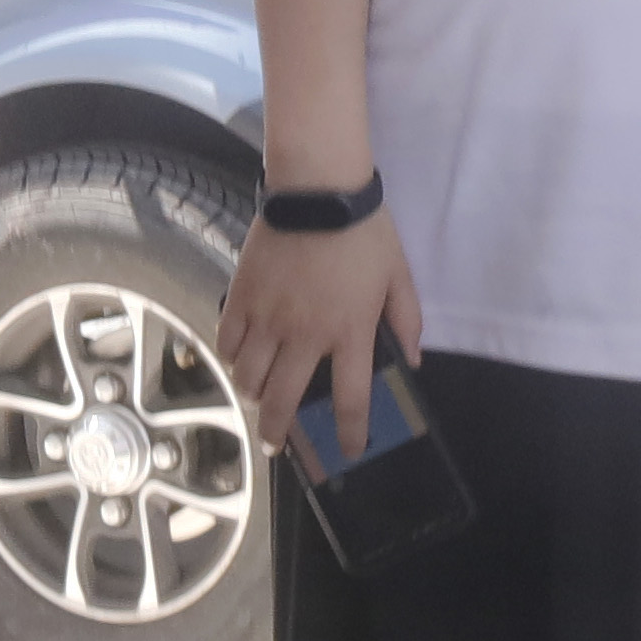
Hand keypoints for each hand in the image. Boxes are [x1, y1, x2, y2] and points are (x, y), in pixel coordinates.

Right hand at [218, 209, 419, 460]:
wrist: (318, 189)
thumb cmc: (364, 232)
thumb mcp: (399, 276)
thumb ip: (407, 321)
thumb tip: (414, 361)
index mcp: (349, 332)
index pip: (350, 399)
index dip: (350, 433)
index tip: (350, 450)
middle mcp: (305, 335)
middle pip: (283, 402)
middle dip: (277, 434)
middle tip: (274, 446)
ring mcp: (268, 318)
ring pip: (249, 378)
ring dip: (253, 396)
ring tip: (258, 399)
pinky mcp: (241, 297)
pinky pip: (227, 343)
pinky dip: (231, 358)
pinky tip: (240, 359)